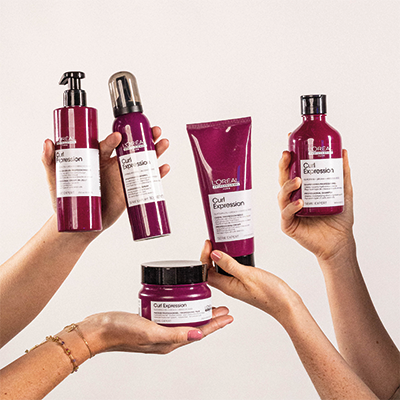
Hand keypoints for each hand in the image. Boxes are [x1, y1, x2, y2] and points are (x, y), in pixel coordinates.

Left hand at [41, 127, 169, 231]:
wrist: (78, 224)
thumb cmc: (65, 199)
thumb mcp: (55, 178)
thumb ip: (50, 160)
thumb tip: (48, 142)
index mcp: (96, 158)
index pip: (107, 144)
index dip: (113, 139)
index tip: (117, 136)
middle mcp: (112, 165)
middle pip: (131, 146)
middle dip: (144, 137)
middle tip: (153, 130)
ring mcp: (122, 178)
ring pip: (142, 160)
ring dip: (154, 151)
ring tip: (163, 143)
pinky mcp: (130, 191)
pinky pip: (146, 181)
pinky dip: (157, 174)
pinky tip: (164, 168)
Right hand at [79, 307, 232, 355]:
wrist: (98, 330)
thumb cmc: (120, 331)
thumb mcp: (150, 331)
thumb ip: (174, 334)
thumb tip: (198, 334)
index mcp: (168, 343)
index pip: (198, 332)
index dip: (215, 324)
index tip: (229, 316)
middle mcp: (165, 338)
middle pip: (194, 327)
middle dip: (210, 319)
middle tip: (223, 309)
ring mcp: (158, 331)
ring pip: (184, 322)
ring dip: (197, 314)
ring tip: (207, 306)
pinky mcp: (150, 323)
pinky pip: (172, 317)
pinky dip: (182, 311)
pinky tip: (181, 304)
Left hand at [200, 240, 299, 321]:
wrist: (286, 305)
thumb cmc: (270, 294)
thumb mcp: (248, 275)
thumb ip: (229, 265)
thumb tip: (213, 255)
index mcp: (227, 287)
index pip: (206, 272)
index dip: (204, 257)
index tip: (208, 244)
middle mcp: (229, 287)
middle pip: (211, 272)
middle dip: (208, 257)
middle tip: (212, 242)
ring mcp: (237, 286)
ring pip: (221, 271)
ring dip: (218, 259)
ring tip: (220, 245)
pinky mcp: (245, 283)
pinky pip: (231, 272)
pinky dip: (229, 262)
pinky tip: (234, 255)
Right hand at [278, 149, 354, 261]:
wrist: (339, 242)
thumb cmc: (339, 220)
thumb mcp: (342, 191)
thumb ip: (342, 173)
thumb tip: (343, 151)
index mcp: (303, 189)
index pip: (292, 170)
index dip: (289, 158)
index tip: (291, 145)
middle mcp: (293, 198)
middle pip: (283, 179)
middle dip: (283, 166)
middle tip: (288, 156)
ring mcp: (289, 211)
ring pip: (282, 195)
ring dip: (287, 186)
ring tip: (298, 180)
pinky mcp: (288, 224)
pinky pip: (286, 213)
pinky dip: (291, 207)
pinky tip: (300, 203)